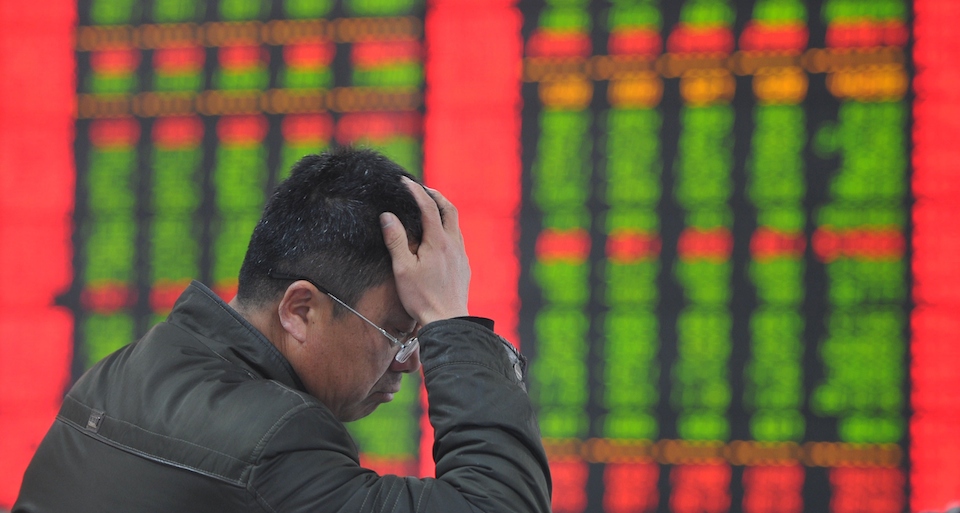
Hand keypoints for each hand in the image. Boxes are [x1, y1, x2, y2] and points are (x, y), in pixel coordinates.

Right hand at [380, 177, 470, 325]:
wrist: (448, 321)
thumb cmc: (422, 298)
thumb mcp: (403, 269)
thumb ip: (396, 241)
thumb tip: (388, 216)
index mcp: (438, 241)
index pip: (428, 207)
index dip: (416, 191)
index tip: (404, 181)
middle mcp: (453, 244)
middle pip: (449, 209)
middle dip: (435, 195)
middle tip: (421, 189)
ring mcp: (461, 254)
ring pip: (455, 223)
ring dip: (443, 211)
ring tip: (429, 209)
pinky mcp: (464, 265)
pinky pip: (457, 238)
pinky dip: (447, 227)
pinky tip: (438, 237)